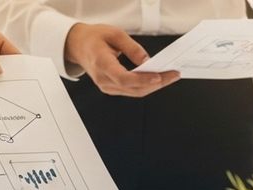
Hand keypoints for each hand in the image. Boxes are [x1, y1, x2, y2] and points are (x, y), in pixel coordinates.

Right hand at [65, 23, 179, 96]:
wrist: (78, 46)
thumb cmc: (94, 38)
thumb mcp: (114, 33)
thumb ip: (132, 48)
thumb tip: (147, 61)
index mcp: (101, 63)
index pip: (124, 78)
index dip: (142, 80)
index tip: (158, 76)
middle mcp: (103, 79)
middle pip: (133, 88)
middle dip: (156, 83)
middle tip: (173, 75)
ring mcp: (106, 87)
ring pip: (135, 92)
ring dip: (154, 86)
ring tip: (169, 76)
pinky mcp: (111, 89)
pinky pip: (132, 91)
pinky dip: (146, 86)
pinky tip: (157, 79)